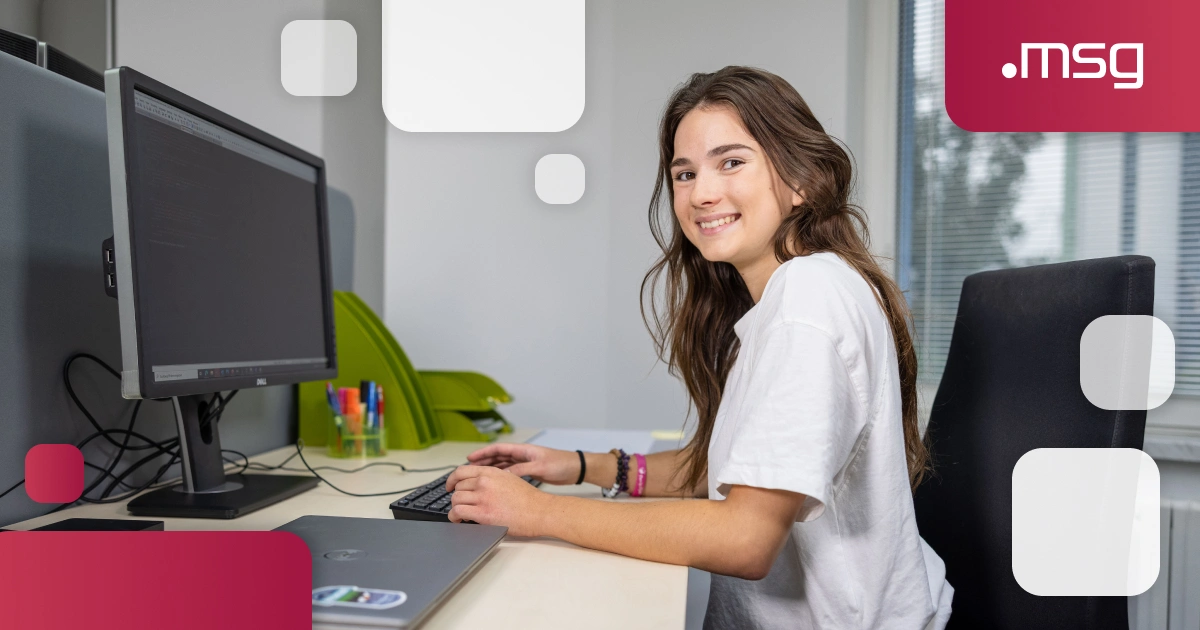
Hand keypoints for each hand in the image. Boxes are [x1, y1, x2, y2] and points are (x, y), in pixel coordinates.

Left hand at [445, 465, 551, 535]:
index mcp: (491, 472)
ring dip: (455, 508)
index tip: (450, 486)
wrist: (540, 511)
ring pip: (455, 499)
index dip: (451, 480)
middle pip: (457, 487)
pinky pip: (457, 512)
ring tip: (461, 514)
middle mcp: (484, 482)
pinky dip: (454, 517)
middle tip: (462, 504)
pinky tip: (459, 520)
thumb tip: (478, 483)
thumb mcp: (510, 478)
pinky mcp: (483, 513)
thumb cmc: (529, 499)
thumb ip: (492, 478)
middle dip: (457, 497)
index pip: (461, 471)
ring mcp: (483, 497)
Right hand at [465, 443, 581, 484]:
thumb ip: (521, 470)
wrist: (575, 469)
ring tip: (476, 477)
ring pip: (502, 465)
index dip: (483, 452)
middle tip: (467, 469)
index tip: (470, 457)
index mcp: (523, 450)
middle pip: (497, 456)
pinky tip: (493, 483)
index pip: (498, 449)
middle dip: (482, 462)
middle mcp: (522, 455)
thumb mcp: (540, 467)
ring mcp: (525, 463)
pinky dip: (500, 476)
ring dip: (489, 469)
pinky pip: (510, 472)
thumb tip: (503, 475)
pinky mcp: (528, 471)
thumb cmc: (561, 464)